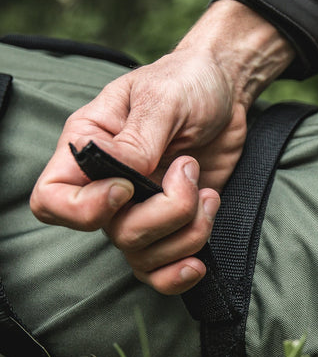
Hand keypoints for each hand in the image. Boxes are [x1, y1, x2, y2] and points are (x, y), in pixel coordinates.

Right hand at [30, 0, 294, 291]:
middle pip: (114, 233)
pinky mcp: (173, 224)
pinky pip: (160, 269)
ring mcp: (141, 209)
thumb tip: (120, 175)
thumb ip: (138, 139)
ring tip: (208, 194)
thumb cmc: (186, 83)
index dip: (85, 209)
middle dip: (164, 213)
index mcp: (89, 149)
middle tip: (190, 170)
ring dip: (188, 233)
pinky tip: (199, 261)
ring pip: (143, 255)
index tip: (129, 188)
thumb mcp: (162, 99)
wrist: (226, 92)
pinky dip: (178, 273)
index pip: (52, 200)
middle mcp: (108, 186)